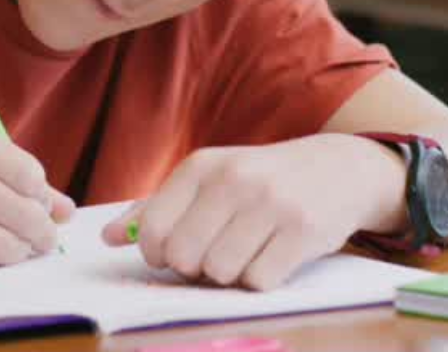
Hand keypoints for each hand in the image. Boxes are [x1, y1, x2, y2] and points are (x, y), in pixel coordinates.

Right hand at [0, 117, 73, 267]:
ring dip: (17, 253)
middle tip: (40, 240)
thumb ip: (8, 174)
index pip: (31, 174)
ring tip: (10, 247)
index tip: (37, 206)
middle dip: (40, 234)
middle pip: (25, 214)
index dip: (40, 197)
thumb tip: (65, 210)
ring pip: (6, 247)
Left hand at [101, 135, 404, 289]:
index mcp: (202, 166)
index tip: (174, 255)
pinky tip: (272, 257)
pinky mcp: (302, 231)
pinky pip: (259, 281)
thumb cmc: (260, 180)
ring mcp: (270, 205)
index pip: (155, 229)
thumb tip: (109, 237)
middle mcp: (234, 181)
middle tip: (213, 256)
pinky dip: (261, 279)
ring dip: (230, 275)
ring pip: (221, 272)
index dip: (159, 255)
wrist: (338, 168)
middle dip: (195, 268)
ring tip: (246, 252)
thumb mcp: (209, 179)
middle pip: (186, 257)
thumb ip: (158, 207)